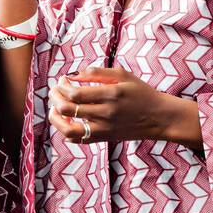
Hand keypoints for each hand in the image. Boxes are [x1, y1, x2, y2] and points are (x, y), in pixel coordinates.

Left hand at [47, 66, 203, 151]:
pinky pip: (79, 140)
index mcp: (110, 95)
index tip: (63, 79)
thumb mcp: (123, 75)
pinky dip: (67, 132)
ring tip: (54, 109)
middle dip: (55, 97)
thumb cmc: (141, 93)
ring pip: (69, 129)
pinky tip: (67, 121)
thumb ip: (97, 72)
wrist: (158, 117)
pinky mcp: (104, 139)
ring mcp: (103, 129)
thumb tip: (73, 74)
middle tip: (55, 90)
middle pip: (67, 109)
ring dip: (55, 118)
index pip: (75, 93)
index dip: (62, 86)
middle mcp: (105, 113)